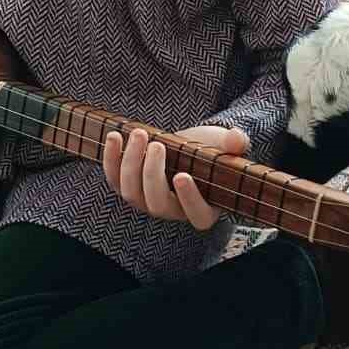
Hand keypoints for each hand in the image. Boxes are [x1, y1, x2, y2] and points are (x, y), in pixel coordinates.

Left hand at [102, 124, 249, 231]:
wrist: (186, 145)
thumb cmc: (209, 150)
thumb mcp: (225, 144)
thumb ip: (235, 143)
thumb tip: (237, 140)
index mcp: (202, 208)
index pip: (197, 214)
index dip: (189, 199)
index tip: (182, 175)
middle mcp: (172, 211)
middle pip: (157, 203)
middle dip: (152, 173)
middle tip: (157, 144)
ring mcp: (147, 202)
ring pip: (132, 193)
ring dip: (131, 162)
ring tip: (140, 134)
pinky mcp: (128, 187)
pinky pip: (114, 180)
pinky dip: (111, 159)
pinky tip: (115, 135)